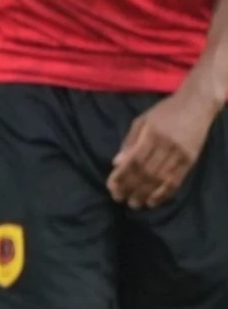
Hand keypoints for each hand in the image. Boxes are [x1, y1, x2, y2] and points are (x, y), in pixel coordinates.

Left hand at [110, 88, 220, 208]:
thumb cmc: (165, 111)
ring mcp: (180, 155)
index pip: (134, 162)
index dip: (122, 177)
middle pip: (146, 173)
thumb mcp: (142, 120)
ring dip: (146, 194)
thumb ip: (129, 142)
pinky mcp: (191, 160)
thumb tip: (116, 163)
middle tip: (120, 199)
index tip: (112, 188)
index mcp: (152, 136)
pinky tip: (154, 200)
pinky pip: (177, 181)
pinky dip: (165, 193)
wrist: (197, 104)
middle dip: (131, 188)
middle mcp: (166, 147)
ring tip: (135, 204)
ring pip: (161, 180)